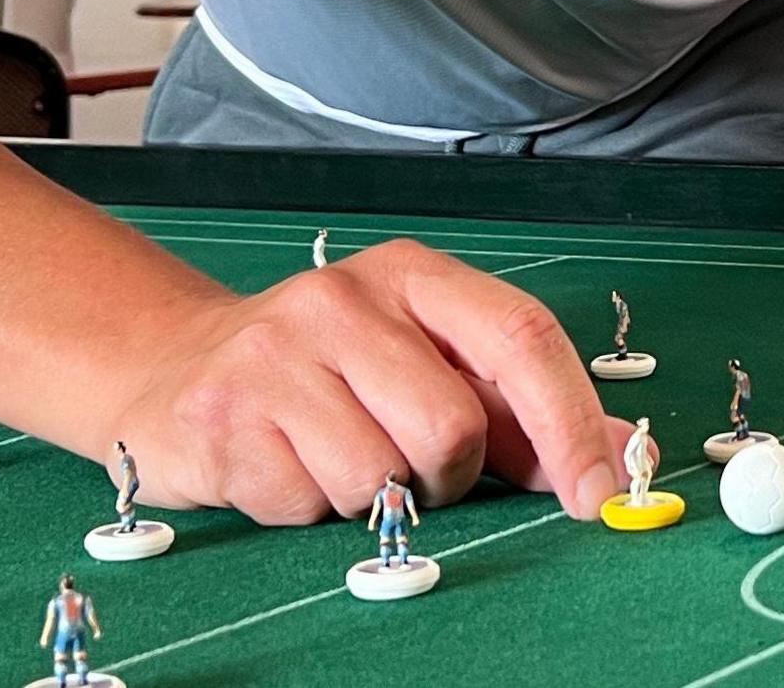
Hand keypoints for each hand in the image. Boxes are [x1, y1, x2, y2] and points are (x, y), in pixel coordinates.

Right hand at [100, 238, 628, 522]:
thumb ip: (513, 411)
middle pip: (453, 427)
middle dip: (447, 474)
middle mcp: (342, 300)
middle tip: (407, 462)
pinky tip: (284, 464)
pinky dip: (308, 507)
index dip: (571, 421)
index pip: (520, 334)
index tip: (600, 490)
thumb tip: (611, 457)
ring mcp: (274, 355)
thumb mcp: (419, 365)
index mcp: (411, 276)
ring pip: (380, 478)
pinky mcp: (221, 418)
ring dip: (373, 496)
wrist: (172, 370)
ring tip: (334, 456)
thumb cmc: (322, 375)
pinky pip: (307, 504)